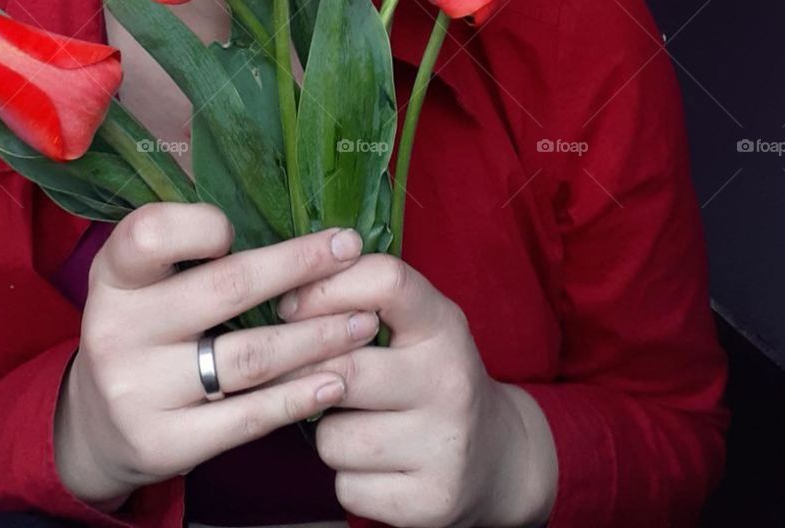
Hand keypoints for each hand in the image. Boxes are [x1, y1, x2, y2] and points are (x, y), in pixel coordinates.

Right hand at [52, 204, 380, 508]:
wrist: (97, 429)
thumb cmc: (143, 329)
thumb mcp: (141, 281)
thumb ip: (186, 248)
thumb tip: (281, 210)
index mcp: (113, 277)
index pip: (151, 234)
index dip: (201, 226)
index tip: (242, 227)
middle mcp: (117, 330)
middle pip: (225, 289)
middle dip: (299, 266)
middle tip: (350, 250)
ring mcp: (138, 391)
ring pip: (249, 357)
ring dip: (317, 337)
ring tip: (363, 323)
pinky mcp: (163, 443)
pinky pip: (247, 418)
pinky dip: (299, 397)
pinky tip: (336, 380)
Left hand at [272, 251, 555, 527]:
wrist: (497, 456)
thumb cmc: (432, 376)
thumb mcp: (417, 324)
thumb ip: (364, 299)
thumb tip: (287, 288)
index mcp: (443, 325)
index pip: (385, 282)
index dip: (325, 289)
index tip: (291, 306)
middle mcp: (449, 381)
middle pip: (345, 371)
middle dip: (308, 376)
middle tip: (304, 375)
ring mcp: (444, 444)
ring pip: (334, 438)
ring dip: (329, 433)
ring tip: (356, 423)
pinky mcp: (432, 501)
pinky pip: (348, 487)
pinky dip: (349, 477)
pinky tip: (376, 463)